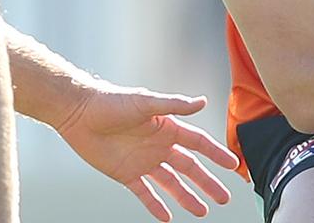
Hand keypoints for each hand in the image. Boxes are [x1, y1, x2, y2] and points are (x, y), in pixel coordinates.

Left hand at [55, 83, 240, 220]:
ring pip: (171, 183)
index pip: (199, 144)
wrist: (79, 113)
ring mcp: (144, 162)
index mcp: (167, 128)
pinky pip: (144, 193)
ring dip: (187, 197)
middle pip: (190, 168)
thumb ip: (174, 105)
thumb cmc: (112, 101)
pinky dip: (155, 205)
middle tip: (224, 198)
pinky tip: (167, 217)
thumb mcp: (146, 102)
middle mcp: (159, 146)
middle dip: (207, 183)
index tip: (234, 165)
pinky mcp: (126, 174)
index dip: (216, 154)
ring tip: (202, 212)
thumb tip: (203, 102)